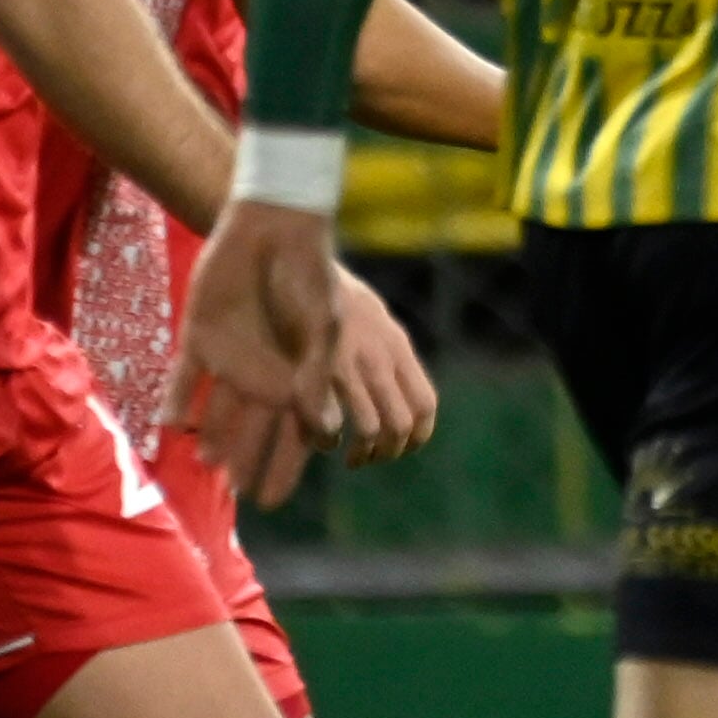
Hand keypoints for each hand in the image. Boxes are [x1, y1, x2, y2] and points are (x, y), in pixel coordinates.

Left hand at [168, 202, 346, 507]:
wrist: (274, 229)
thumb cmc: (312, 276)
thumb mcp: (325, 328)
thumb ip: (320, 380)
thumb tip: (328, 433)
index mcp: (300, 376)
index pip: (293, 433)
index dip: (286, 466)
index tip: (275, 500)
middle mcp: (265, 373)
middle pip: (254, 429)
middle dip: (248, 462)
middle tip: (240, 495)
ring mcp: (231, 356)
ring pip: (218, 409)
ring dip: (213, 436)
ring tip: (205, 464)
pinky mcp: (199, 335)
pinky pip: (185, 376)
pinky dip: (177, 399)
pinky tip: (169, 425)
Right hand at [324, 265, 437, 464]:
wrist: (292, 258)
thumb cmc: (330, 291)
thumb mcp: (372, 316)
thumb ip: (386, 348)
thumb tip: (396, 380)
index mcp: (396, 346)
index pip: (424, 403)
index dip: (418, 434)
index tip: (403, 446)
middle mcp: (379, 359)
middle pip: (402, 425)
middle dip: (389, 451)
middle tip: (369, 460)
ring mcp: (349, 366)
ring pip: (372, 430)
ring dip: (363, 454)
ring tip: (349, 459)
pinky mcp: (314, 370)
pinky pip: (328, 421)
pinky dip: (326, 440)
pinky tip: (319, 441)